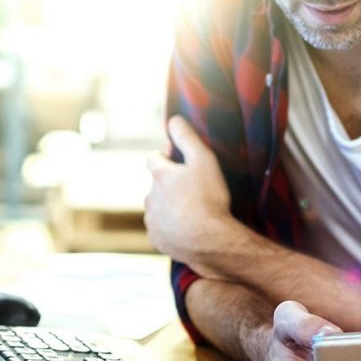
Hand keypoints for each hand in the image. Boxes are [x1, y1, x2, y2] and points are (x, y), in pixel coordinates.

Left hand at [145, 116, 234, 273]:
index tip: (177, 160)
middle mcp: (150, 197)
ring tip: (191, 212)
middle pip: (156, 185)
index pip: (153, 158)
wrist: (210, 241)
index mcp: (159, 176)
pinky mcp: (156, 240)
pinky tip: (187, 230)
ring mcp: (152, 220)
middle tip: (192, 190)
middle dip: (168, 185)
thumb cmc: (209, 198)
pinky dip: (170, 228)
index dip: (165, 157)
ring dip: (169, 207)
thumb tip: (173, 119)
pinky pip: (161, 230)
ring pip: (157, 208)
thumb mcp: (203, 160)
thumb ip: (187, 138)